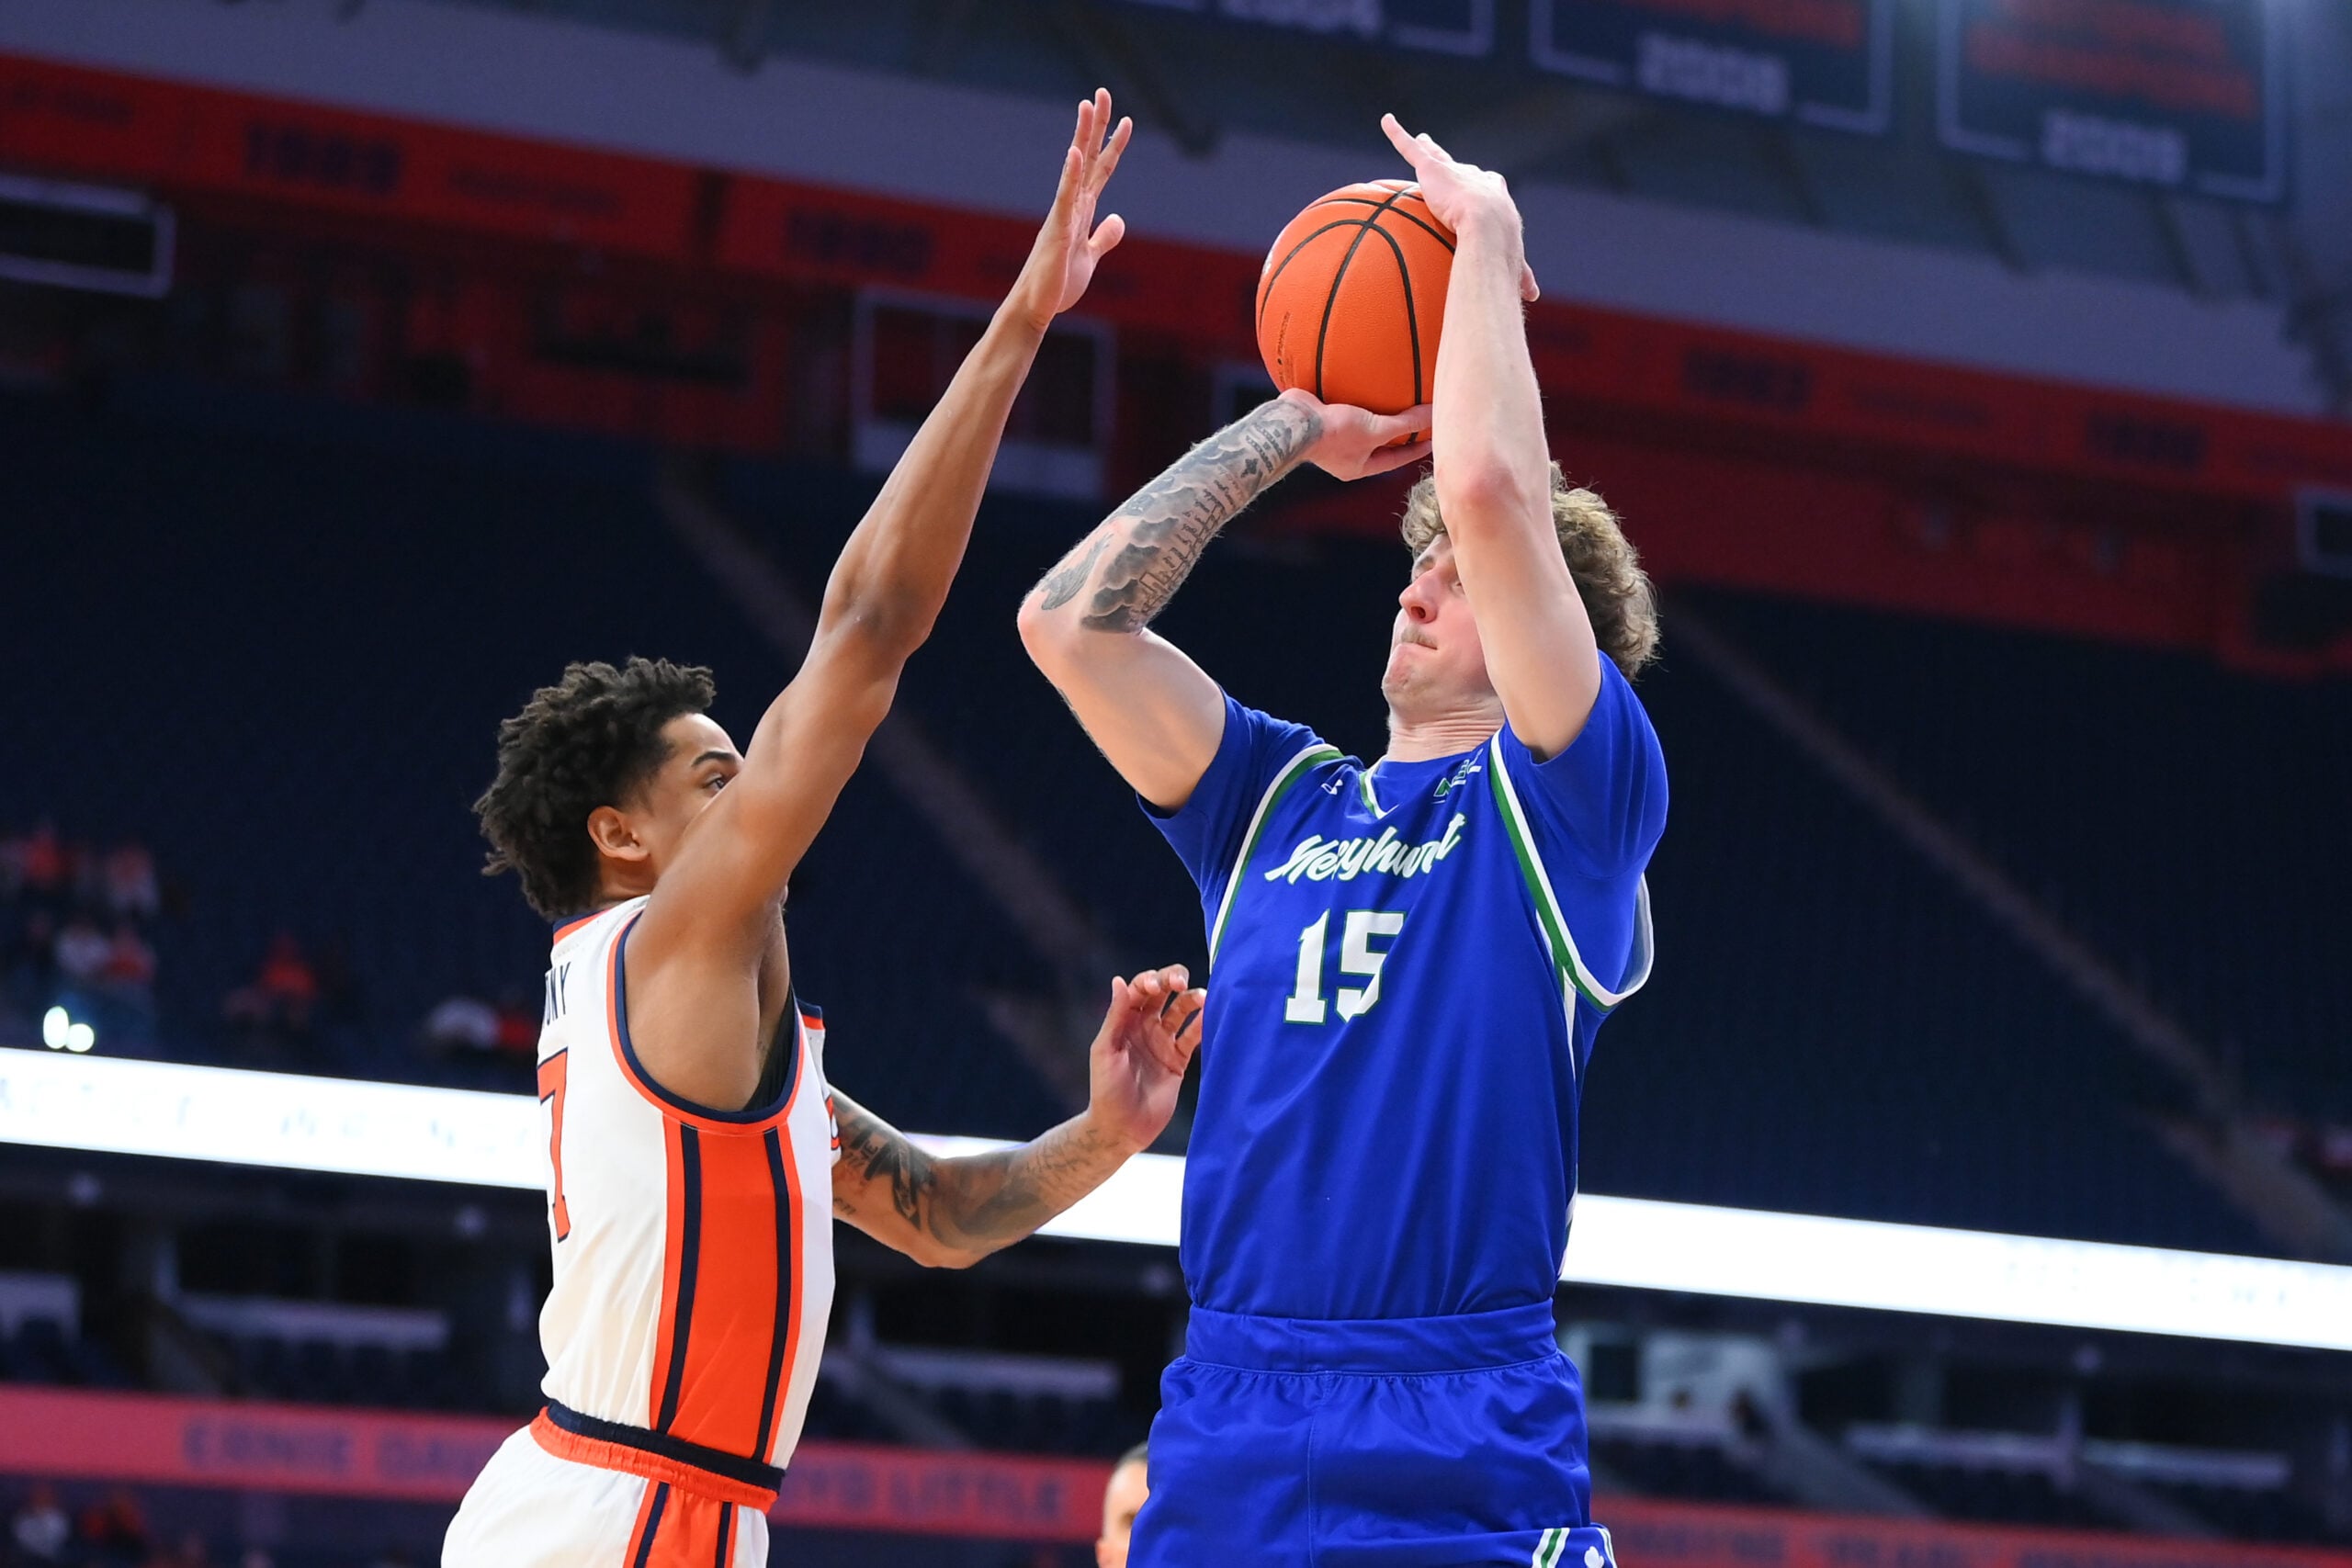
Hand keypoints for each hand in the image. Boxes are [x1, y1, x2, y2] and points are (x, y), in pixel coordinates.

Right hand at [1004, 89, 1131, 333]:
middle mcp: (1070, 206)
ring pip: (1075, 169)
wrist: (1037, 309)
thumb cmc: (1057, 284)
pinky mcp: (1058, 233)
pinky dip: (1070, 176)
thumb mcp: (1090, 256)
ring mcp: (1063, 216)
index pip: (1100, 170)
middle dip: (1096, 125)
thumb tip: (1118, 217)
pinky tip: (1073, 153)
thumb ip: (1104, 236)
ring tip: (1088, 106)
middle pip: (1087, 158)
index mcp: (1080, 211)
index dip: (1113, 145)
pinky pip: (1065, 199)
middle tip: (1102, 92)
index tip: (1125, 120)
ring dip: (1082, 137)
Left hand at [1085, 965, 1204, 1152]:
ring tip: (1204, 997)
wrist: (1122, 1127)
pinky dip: (1202, 1024)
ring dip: (1192, 999)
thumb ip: (1116, 1016)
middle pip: (1164, 993)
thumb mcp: (1106, 1050)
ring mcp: (1163, 1042)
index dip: (1152, 980)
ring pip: (1182, 1011)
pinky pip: (1193, 1036)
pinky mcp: (1179, 1060)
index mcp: (1125, 1020)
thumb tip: (1119, 980)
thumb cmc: (1106, 1089)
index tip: (1160, 985)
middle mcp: (1145, 1026)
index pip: (1141, 989)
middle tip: (1182, 982)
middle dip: (1174, 980)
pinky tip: (1211, 1015)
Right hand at [1280, 389, 1431, 479]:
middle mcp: (1345, 455)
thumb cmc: (1333, 434)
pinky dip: (1358, 397)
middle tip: (1419, 419)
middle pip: (1379, 443)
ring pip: (1363, 424)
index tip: (1433, 438)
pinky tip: (1367, 381)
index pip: (1395, 460)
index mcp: (1358, 467)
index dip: (1416, 449)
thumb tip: (1434, 415)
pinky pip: (1347, 407)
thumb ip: (1405, 424)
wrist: (1292, 420)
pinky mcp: (1323, 417)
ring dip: (1378, 413)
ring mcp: (1332, 436)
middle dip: (1398, 432)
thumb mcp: (1375, 430)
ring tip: (1396, 398)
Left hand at [1380, 114, 1538, 302]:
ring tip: (1421, 139)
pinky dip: (1397, 135)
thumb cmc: (1502, 249)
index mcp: (1494, 196)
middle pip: (1463, 169)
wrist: (1489, 231)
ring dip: (1428, 147)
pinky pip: (1410, 149)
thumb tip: (1534, 297)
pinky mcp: (1433, 169)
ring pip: (1437, 156)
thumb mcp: (1511, 262)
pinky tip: (1386, 121)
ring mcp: (1454, 171)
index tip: (1485, 186)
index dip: (1483, 188)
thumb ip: (1520, 275)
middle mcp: (1476, 178)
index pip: (1487, 189)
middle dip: (1456, 166)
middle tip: (1448, 160)